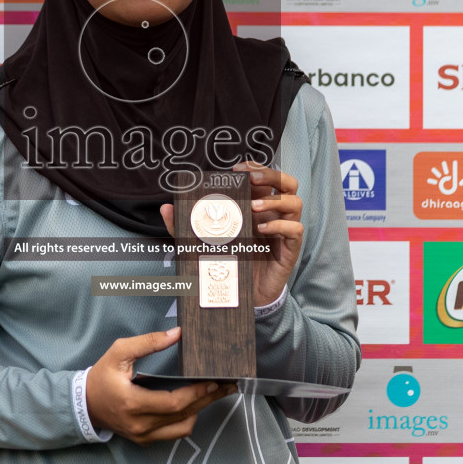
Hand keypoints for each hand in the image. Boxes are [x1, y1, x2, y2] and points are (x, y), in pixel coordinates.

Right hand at [86, 327, 234, 443]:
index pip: (174, 403)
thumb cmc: (102, 376)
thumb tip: (177, 334)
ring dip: (200, 410)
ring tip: (214, 394)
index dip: (197, 393)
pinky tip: (195, 405)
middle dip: (208, 399)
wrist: (84, 404)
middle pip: (184, 415)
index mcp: (133, 403)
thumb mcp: (119, 352)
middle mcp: (140, 424)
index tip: (214, 381)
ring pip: (183, 428)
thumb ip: (147, 343)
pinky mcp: (145, 440)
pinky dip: (186, 420)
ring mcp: (143, 435)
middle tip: (228, 386)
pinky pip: (174, 433)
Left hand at [159, 162, 301, 307]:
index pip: (266, 178)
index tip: (237, 169)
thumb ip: (186, 225)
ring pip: (295, 202)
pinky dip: (280, 225)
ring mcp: (284, 231)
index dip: (256, 168)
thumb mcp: (203, 241)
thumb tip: (166, 208)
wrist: (239, 295)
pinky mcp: (289, 249)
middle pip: (287, 183)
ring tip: (253, 206)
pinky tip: (262, 228)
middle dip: (271, 175)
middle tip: (251, 179)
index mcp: (257, 206)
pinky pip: (295, 230)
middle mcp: (274, 214)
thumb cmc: (227, 261)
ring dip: (275, 200)